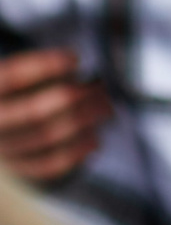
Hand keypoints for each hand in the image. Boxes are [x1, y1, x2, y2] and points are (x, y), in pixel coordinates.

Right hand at [0, 49, 109, 182]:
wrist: (7, 123)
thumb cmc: (25, 89)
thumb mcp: (27, 76)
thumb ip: (47, 73)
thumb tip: (83, 77)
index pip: (12, 77)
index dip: (44, 66)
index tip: (76, 59)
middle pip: (34, 112)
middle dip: (74, 98)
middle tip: (102, 89)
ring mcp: (4, 147)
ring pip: (45, 138)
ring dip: (83, 122)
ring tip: (106, 109)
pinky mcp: (19, 166)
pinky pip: (48, 164)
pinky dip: (75, 153)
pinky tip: (95, 140)